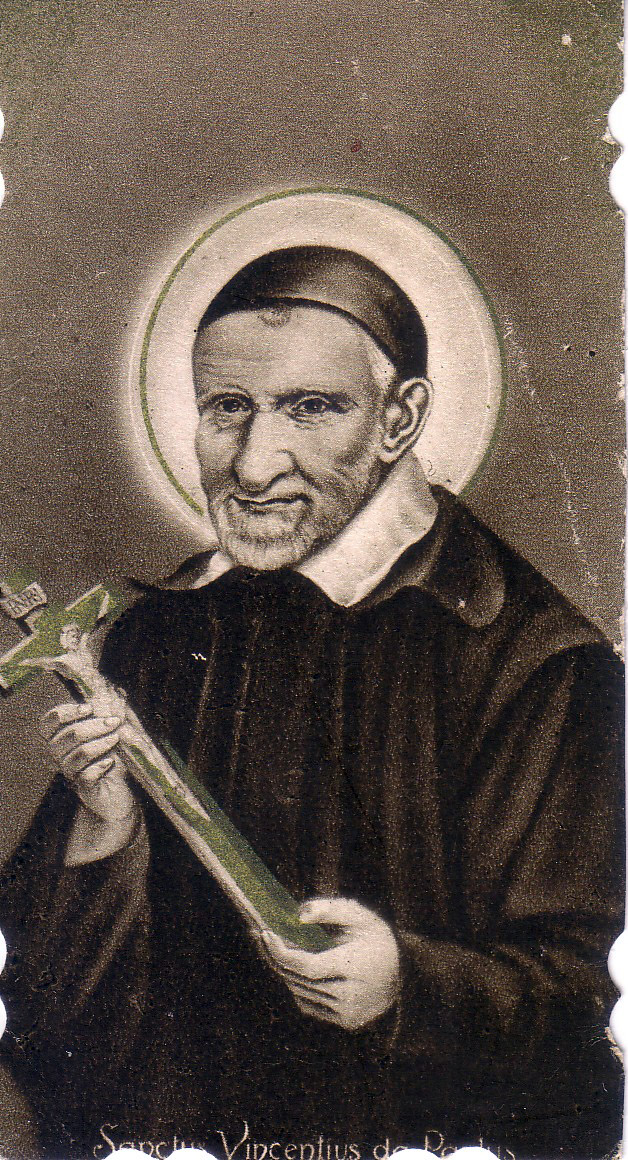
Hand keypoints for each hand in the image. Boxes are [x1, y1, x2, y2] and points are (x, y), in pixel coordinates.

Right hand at [40, 700, 138, 862]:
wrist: (119, 793)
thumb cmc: (112, 758)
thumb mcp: (110, 732)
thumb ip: (108, 714)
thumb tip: (118, 691)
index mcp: (59, 737)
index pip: (49, 722)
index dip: (66, 712)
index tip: (89, 708)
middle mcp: (58, 755)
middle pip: (67, 736)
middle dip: (94, 725)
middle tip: (115, 722)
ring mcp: (69, 772)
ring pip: (77, 754)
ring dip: (100, 743)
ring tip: (116, 739)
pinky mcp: (83, 788)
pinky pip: (86, 775)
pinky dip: (101, 765)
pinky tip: (111, 762)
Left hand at [258, 897, 399, 1030]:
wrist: (406, 974)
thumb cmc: (377, 939)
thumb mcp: (359, 915)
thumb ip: (329, 909)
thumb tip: (299, 915)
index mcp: (357, 967)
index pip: (309, 967)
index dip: (282, 952)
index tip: (265, 932)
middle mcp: (352, 995)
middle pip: (299, 979)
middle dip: (275, 956)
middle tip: (258, 934)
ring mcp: (349, 1013)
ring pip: (300, 992)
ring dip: (283, 970)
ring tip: (271, 946)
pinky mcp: (346, 1022)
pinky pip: (308, 1004)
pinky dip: (296, 986)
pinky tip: (291, 967)